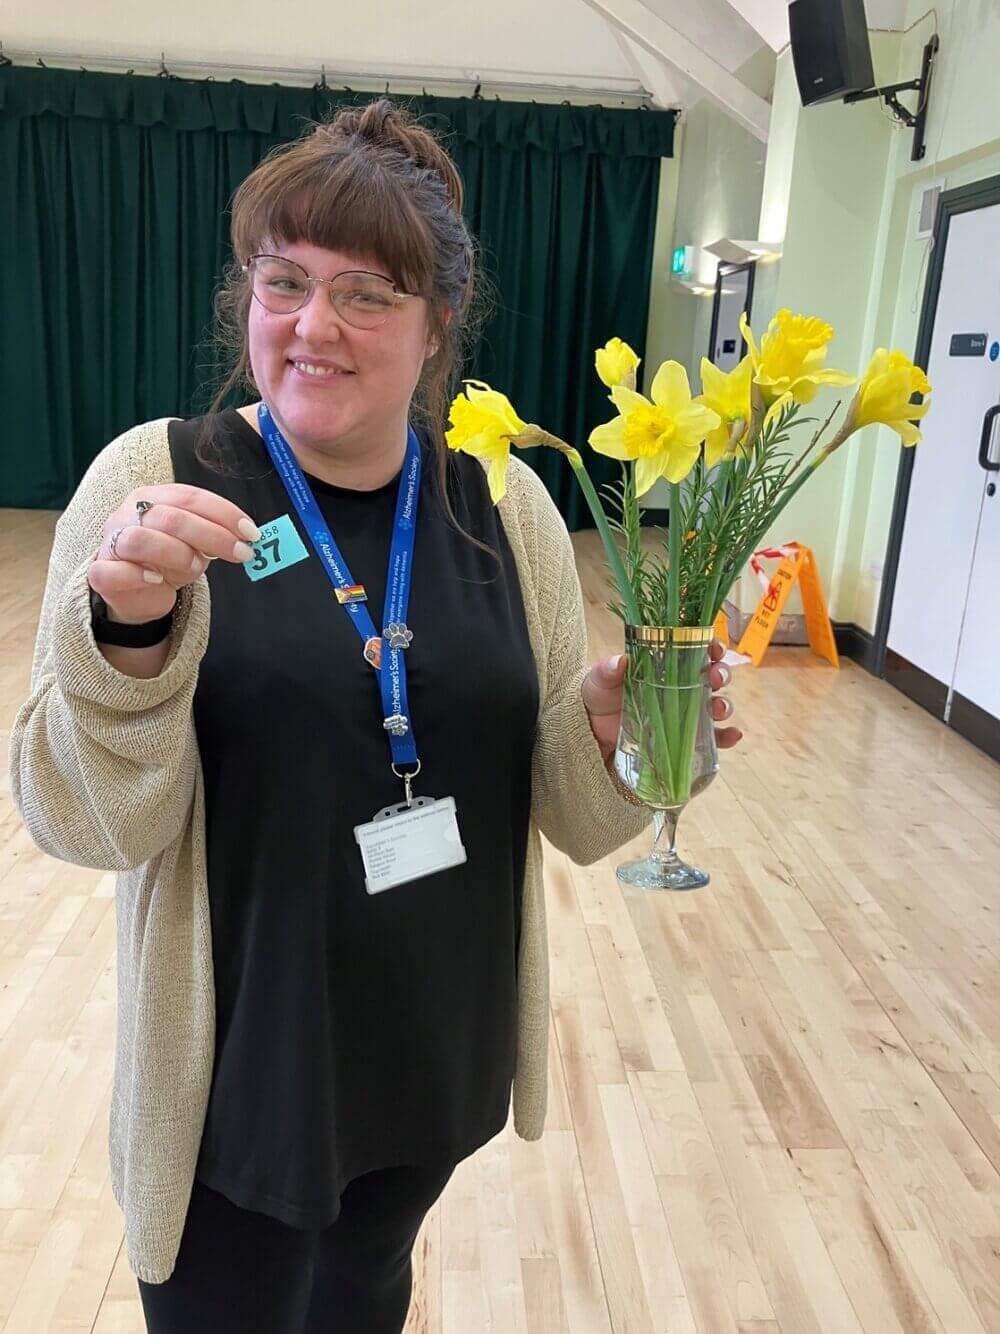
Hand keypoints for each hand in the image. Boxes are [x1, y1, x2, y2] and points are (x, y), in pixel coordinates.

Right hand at [89, 485, 260, 624]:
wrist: (137, 593)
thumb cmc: (167, 560)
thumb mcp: (194, 544)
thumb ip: (212, 535)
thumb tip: (246, 536)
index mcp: (151, 497)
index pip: (189, 496)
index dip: (223, 513)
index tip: (251, 533)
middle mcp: (128, 514)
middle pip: (170, 517)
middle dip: (213, 535)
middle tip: (242, 553)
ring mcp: (110, 543)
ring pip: (139, 539)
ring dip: (177, 553)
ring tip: (196, 566)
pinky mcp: (101, 573)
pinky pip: (110, 571)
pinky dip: (137, 575)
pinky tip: (157, 580)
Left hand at [583, 638, 742, 764]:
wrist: (594, 731)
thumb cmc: (601, 697)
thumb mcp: (600, 680)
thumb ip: (608, 670)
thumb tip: (620, 661)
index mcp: (666, 664)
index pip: (696, 649)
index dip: (711, 646)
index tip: (714, 647)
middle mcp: (682, 685)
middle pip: (713, 675)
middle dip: (721, 674)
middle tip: (715, 678)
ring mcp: (686, 712)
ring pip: (717, 704)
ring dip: (725, 704)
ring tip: (718, 709)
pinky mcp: (686, 737)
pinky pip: (713, 737)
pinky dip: (726, 736)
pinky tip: (733, 735)